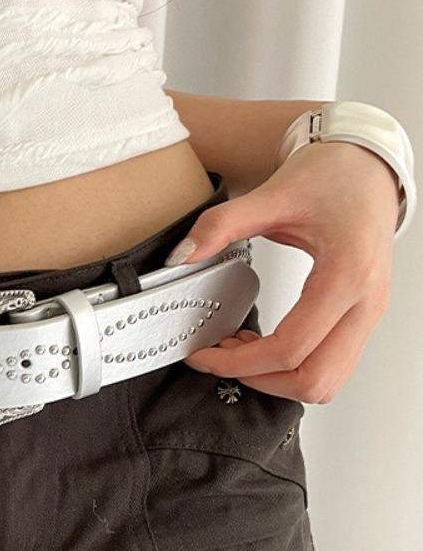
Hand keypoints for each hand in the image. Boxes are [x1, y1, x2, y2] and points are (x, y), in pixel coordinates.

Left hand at [165, 140, 402, 401]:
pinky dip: (292, 369)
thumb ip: (222, 224)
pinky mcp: (360, 320)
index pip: (290, 348)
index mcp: (347, 275)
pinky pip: (329, 366)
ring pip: (325, 383)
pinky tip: (261, 343)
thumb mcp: (272, 194)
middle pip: (313, 380)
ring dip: (277, 379)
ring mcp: (368, 316)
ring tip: (238, 351)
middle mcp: (366, 303)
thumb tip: (181, 256)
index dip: (239, 363)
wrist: (369, 167)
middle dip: (258, 380)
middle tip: (218, 359)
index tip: (203, 355)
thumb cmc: (336, 177)